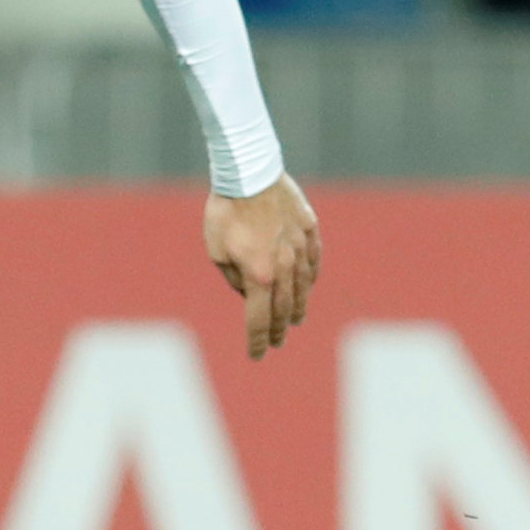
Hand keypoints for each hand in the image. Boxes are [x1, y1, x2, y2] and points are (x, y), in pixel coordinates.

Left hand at [205, 175, 320, 360]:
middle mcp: (285, 267)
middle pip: (283, 308)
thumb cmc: (224, 212)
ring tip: (293, 320)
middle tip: (276, 342)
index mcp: (259, 275)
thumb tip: (249, 292)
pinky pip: (313, 262)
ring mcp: (301, 249)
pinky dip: (310, 279)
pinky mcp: (310, 231)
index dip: (257, 340)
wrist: (249, 174)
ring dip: (297, 308)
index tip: (256, 355)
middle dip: (278, 329)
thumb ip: (234, 277)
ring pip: (303, 288)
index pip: (259, 319)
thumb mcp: (216, 251)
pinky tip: (307, 285)